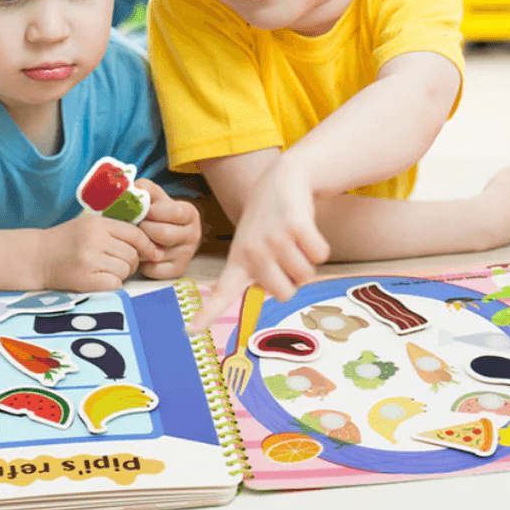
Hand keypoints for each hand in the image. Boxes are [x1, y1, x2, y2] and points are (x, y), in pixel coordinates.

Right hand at [41, 213, 160, 291]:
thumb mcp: (89, 226)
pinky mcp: (83, 279)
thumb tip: (149, 245)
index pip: (135, 233)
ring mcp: (88, 259)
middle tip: (120, 264)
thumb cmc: (66, 242)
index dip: (148, 245)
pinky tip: (101, 280)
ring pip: (125, 270)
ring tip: (108, 271)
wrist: (36, 257)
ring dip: (121, 274)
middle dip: (132, 262)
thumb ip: (115, 230)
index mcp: (98, 224)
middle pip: (132, 254)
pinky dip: (112, 284)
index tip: (153, 253)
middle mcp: (94, 240)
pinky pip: (114, 284)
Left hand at [136, 179, 201, 278]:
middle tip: (136, 226)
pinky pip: (153, 269)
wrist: (167, 233)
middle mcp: (194, 235)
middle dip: (144, 229)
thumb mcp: (155, 198)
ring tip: (136, 239)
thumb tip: (134, 189)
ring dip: (140, 246)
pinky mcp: (178, 270)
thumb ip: (145, 189)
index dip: (153, 211)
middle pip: (164, 233)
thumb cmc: (158, 214)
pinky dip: (142, 263)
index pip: (174, 212)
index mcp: (190, 214)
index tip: (143, 211)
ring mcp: (187, 254)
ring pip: (156, 253)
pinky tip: (142, 253)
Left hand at [187, 159, 329, 331]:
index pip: (221, 294)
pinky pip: (320, 255)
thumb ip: (259, 272)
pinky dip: (319, 245)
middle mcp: (252, 252)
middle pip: (285, 294)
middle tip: (286, 255)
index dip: (207, 315)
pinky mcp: (295, 226)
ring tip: (293, 239)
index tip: (189, 331)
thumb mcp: (252, 244)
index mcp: (238, 260)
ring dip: (307, 260)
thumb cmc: (268, 220)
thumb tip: (279, 293)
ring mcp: (273, 238)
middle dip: (293, 279)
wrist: (282, 178)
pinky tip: (305, 228)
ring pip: (305, 275)